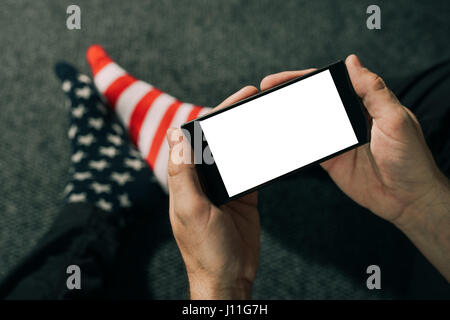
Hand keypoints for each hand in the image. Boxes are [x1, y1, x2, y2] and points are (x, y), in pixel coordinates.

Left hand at [166, 86, 260, 299]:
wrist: (229, 278)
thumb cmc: (206, 250)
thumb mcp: (191, 210)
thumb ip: (183, 173)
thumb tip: (175, 133)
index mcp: (186, 180)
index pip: (196, 138)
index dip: (213, 114)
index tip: (234, 99)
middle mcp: (202, 180)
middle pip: (217, 140)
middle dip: (233, 117)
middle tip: (254, 97)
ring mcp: (223, 188)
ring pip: (233, 152)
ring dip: (246, 134)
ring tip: (263, 114)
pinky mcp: (242, 197)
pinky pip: (250, 170)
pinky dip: (258, 156)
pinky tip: (268, 143)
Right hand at [260, 55, 449, 279]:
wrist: (407, 199)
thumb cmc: (410, 159)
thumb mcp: (395, 119)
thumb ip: (374, 91)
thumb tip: (353, 62)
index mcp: (363, 103)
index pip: (328, 83)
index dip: (303, 77)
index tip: (283, 78)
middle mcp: (347, 117)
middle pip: (311, 100)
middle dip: (287, 93)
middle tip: (264, 91)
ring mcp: (336, 139)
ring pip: (305, 121)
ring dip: (286, 116)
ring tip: (264, 111)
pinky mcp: (330, 160)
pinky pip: (306, 147)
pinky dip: (291, 142)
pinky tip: (278, 137)